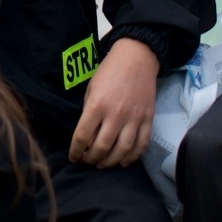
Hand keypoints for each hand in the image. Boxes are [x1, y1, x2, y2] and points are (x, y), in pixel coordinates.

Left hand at [68, 37, 157, 167]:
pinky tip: (123, 161)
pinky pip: (142, 144)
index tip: (74, 157)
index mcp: (98, 104)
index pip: (83, 136)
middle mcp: (116, 114)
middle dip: (92, 158)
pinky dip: (132, 157)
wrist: (137, 58)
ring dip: (110, 162)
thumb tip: (87, 137)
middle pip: (102, 147)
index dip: (76, 151)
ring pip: (122, 150)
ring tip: (102, 163)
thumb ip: (89, 112)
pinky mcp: (148, 119)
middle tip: (87, 161)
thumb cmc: (109, 71)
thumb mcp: (91, 88)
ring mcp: (134, 117)